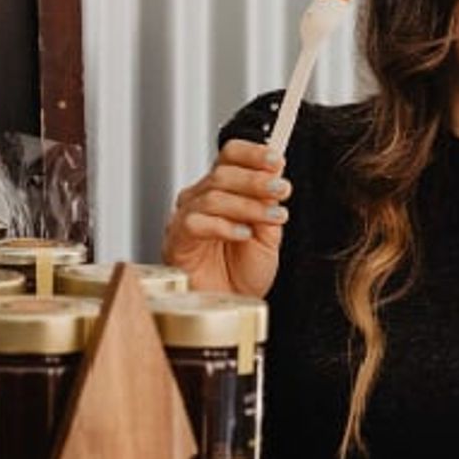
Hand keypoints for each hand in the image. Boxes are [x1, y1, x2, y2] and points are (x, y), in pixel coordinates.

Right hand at [162, 139, 289, 295]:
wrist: (232, 305)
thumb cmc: (244, 272)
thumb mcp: (268, 234)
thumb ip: (269, 204)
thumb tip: (276, 172)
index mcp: (224, 190)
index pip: (231, 155)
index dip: (252, 153)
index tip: (276, 160)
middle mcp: (201, 198)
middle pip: (223, 173)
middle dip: (257, 180)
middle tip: (281, 190)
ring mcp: (186, 218)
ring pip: (213, 196)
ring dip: (248, 205)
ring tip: (272, 218)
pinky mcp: (177, 239)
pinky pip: (196, 223)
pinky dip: (224, 226)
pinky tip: (243, 235)